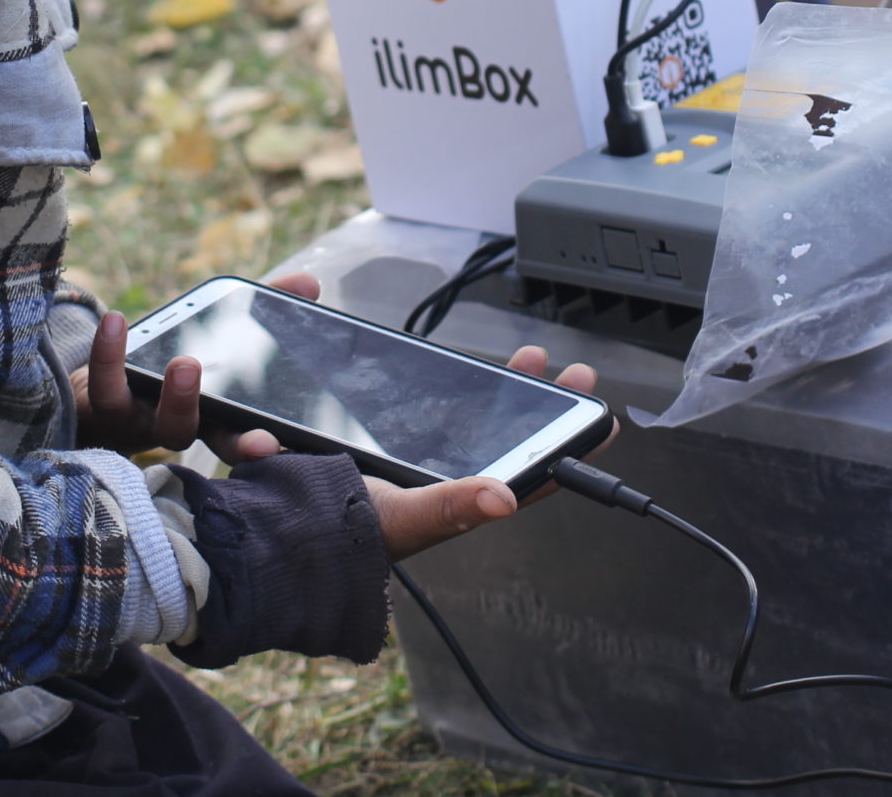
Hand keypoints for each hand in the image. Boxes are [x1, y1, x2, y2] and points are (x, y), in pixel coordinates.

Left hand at [74, 271, 327, 455]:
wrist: (93, 392)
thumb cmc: (163, 368)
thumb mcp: (215, 337)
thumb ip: (264, 312)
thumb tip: (309, 283)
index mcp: (215, 416)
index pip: (247, 437)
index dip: (267, 445)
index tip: (293, 449)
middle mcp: (181, 427)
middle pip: (219, 445)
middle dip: (237, 445)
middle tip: (262, 440)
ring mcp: (141, 422)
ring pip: (159, 426)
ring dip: (178, 400)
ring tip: (187, 364)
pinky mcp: (102, 408)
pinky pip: (103, 388)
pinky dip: (108, 356)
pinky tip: (116, 321)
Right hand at [366, 343, 604, 561]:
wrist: (286, 519)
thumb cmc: (344, 531)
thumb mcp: (402, 517)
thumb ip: (449, 507)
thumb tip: (506, 499)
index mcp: (461, 499)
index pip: (530, 476)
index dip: (568, 450)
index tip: (605, 418)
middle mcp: (448, 478)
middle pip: (510, 439)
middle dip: (542, 402)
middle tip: (572, 372)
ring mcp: (422, 457)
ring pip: (477, 423)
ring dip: (507, 390)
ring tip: (533, 360)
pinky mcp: (391, 438)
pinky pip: (436, 411)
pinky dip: (458, 388)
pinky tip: (465, 374)